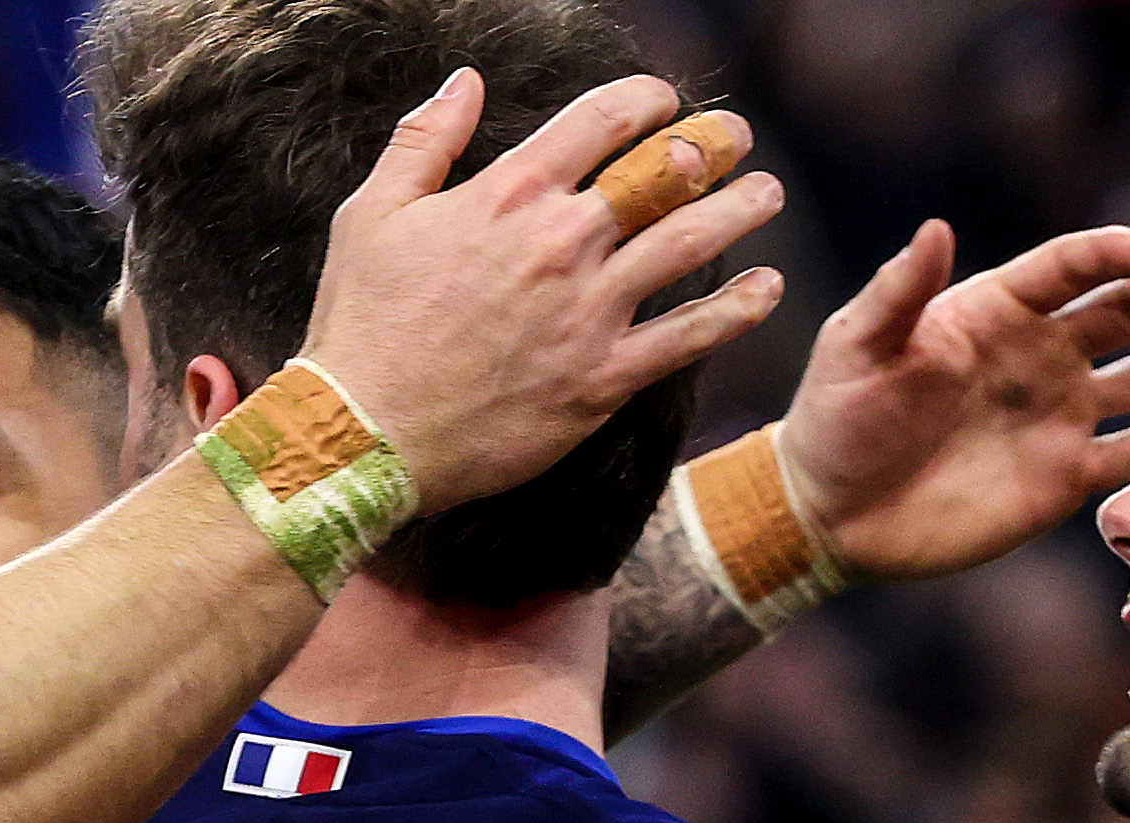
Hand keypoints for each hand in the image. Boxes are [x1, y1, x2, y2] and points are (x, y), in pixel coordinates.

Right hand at [300, 70, 787, 511]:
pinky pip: (687, 336)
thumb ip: (425, 138)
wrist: (366, 436)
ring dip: (739, 211)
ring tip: (768, 193)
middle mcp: (560, 244)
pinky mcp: (603, 380)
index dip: (643, 99)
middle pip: (660, 173)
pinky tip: (767, 288)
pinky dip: (735, 309)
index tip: (664, 101)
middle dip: (709, 145)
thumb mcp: (372, 213)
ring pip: (688, 243)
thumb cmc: (361, 326)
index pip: (600, 120)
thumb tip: (464, 80)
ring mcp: (589, 312)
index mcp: (509, 194)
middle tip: (735, 136)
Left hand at [777, 222, 1129, 581]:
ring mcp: (1059, 415)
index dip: (1109, 256)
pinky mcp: (1064, 478)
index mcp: (995, 311)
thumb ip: (899, 291)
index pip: (1068, 269)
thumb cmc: (837, 416)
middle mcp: (1040, 355)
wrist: (832, 513)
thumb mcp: (857, 345)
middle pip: (1124, 314)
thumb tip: (934, 230)